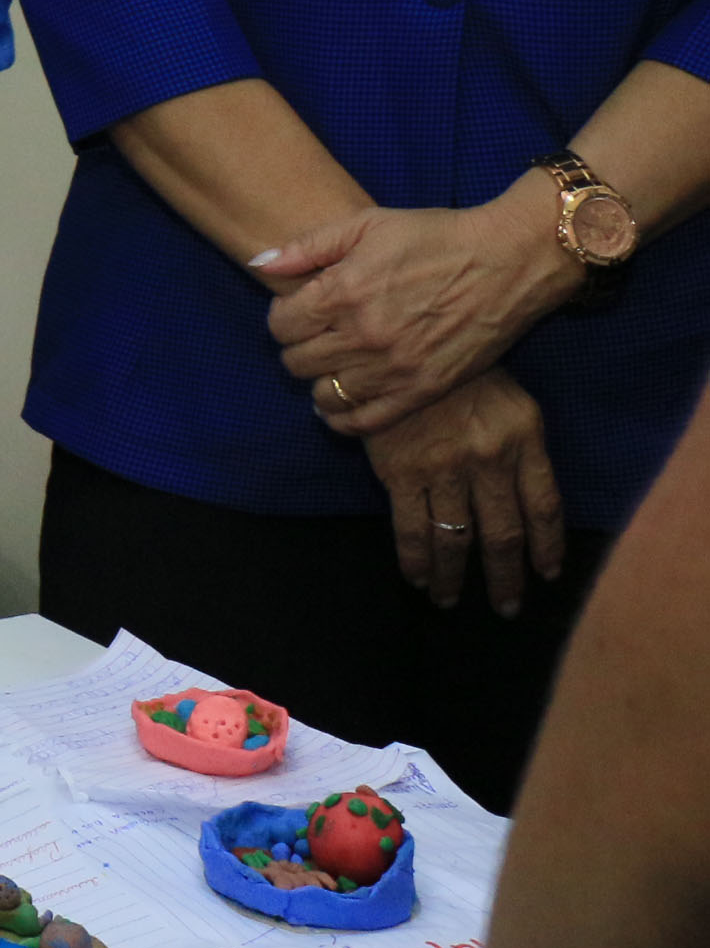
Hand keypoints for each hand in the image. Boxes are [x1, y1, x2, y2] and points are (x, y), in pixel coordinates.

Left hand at [255, 184, 584, 434]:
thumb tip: (257, 264)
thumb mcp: (367, 223)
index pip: (280, 325)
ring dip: (319, 382)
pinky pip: (365, 421)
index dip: (283, 318)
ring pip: (325, 395)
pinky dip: (344, 419)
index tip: (298, 312)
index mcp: (344, 291)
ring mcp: (394, 367)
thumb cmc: (436, 236)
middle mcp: (364, 335)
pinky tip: (342, 404)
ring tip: (331, 368)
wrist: (509, 261)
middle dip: (298, 349)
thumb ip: (307, 246)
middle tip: (315, 339)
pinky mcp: (424, 390)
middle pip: (297, 362)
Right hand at [361, 368, 569, 613]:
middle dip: (506, 577)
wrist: (399, 340)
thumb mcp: (510, 399)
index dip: (548, 548)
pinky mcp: (401, 471)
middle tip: (506, 607)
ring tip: (451, 601)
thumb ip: (521, 446)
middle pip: (504, 534)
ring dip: (456, 578)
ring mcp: (445, 468)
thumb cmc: (459, 369)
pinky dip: (415, 559)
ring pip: (457, 539)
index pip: (545, 507)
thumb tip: (527, 502)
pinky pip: (411, 528)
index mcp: (524, 438)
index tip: (546, 575)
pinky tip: (417, 578)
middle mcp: (491, 459)